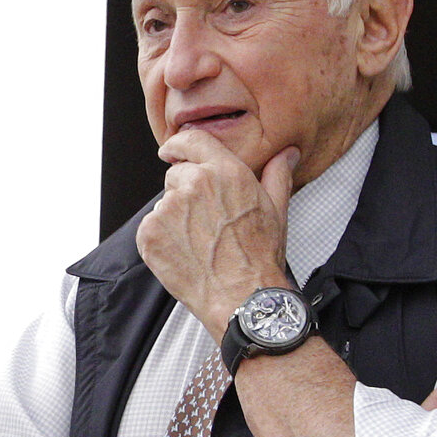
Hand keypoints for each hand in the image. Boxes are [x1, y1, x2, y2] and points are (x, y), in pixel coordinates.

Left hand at [135, 130, 299, 340]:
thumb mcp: (276, 210)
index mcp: (225, 172)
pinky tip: (185, 253)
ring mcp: (169, 208)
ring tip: (200, 242)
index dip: (179, 145)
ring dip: (175, 218)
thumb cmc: (259, 257)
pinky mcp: (150, 233)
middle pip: (177, 174)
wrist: (242, 297)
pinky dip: (162, 239)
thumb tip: (287, 154)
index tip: (172, 152)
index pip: (191, 140)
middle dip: (186, 192)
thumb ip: (277, 174)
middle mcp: (195, 184)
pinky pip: (151, 227)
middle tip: (206, 221)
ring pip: (165, 203)